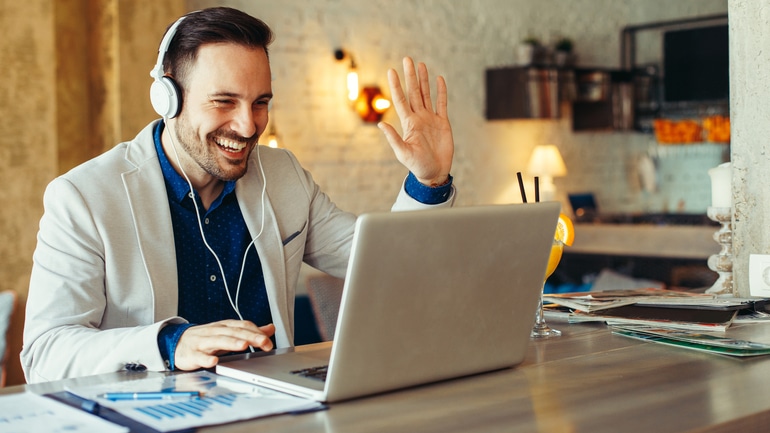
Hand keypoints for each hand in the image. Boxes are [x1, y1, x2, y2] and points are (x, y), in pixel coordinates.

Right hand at [173, 320, 274, 370]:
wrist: (177, 343)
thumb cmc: (206, 339)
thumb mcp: (228, 333)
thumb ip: (249, 332)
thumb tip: (270, 328)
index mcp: (225, 327)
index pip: (243, 326)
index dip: (256, 333)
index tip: (269, 341)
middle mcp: (215, 332)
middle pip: (233, 332)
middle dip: (250, 337)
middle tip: (264, 342)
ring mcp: (202, 342)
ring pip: (218, 341)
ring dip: (231, 343)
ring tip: (243, 345)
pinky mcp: (192, 354)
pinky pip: (199, 357)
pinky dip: (206, 359)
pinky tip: (213, 361)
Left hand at [378, 57, 453, 185]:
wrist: (434, 173)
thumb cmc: (417, 165)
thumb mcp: (403, 153)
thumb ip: (393, 138)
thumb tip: (380, 124)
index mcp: (408, 123)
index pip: (401, 100)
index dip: (396, 86)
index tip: (391, 71)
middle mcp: (418, 117)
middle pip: (414, 92)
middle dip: (410, 76)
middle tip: (407, 59)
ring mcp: (430, 119)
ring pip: (426, 94)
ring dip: (423, 80)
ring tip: (420, 64)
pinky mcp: (442, 122)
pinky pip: (441, 103)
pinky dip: (441, 91)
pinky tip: (439, 79)